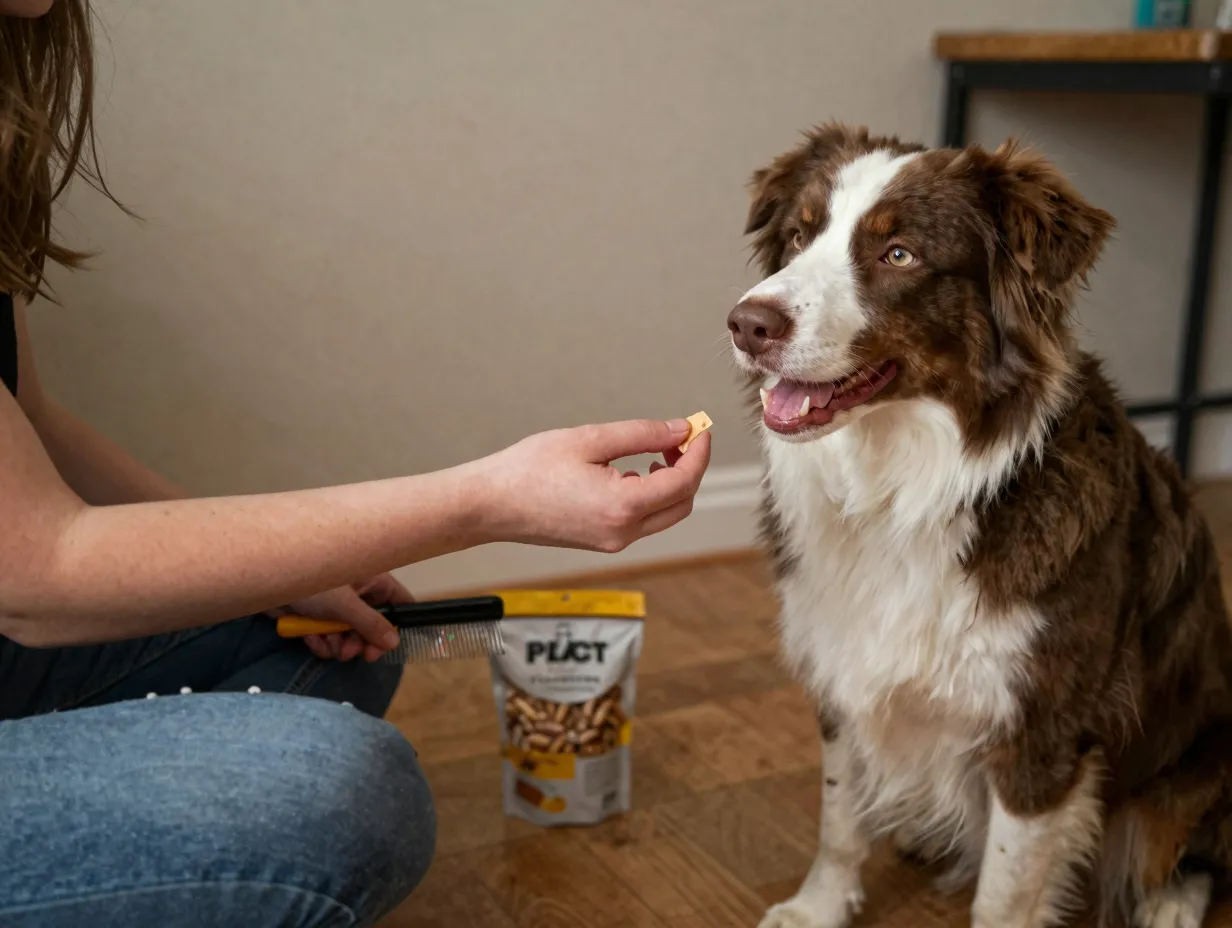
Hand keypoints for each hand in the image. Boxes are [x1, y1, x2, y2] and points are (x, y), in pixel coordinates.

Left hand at [277, 573, 411, 661]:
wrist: (263, 580)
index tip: (389, 645)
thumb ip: (371, 624)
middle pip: (371, 624)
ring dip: (338, 644)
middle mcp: (356, 592)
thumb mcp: (345, 604)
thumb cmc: (312, 583)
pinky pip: (327, 636)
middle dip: (360, 642)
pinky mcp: (315, 616)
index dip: (397, 623)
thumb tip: (395, 642)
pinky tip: (310, 639)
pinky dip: (320, 641)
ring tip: (326, 645)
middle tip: (352, 654)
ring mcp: (335, 605)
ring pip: (347, 634)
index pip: (397, 600)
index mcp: (371, 578)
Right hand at [474, 418, 710, 552]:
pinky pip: (641, 520)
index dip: (699, 452)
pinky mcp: (601, 542)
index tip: (699, 428)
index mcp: (622, 507)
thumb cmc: (528, 471)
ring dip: (670, 483)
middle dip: (689, 469)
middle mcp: (622, 533)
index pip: (684, 481)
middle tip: (679, 437)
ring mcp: (612, 542)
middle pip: (681, 503)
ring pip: (664, 515)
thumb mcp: (589, 439)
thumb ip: (642, 435)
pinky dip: (648, 495)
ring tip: (655, 451)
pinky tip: (629, 471)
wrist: (489, 505)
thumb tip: (680, 430)